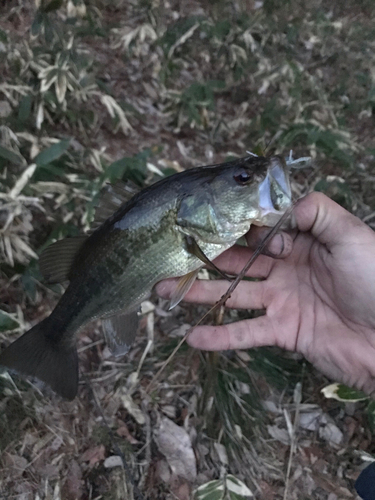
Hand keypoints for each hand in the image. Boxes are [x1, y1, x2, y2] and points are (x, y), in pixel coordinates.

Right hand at [156, 192, 374, 394]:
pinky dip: (220, 337)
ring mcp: (282, 301)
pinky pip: (246, 333)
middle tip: (171, 254)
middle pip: (237, 262)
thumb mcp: (352, 235)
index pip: (259, 232)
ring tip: (164, 291)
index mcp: (302, 244)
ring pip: (233, 294)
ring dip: (200, 294)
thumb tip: (282, 204)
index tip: (204, 223)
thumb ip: (318, 212)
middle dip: (204, 258)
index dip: (235, 228)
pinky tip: (192, 338)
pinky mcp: (283, 332)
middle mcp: (287, 270)